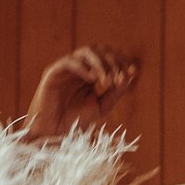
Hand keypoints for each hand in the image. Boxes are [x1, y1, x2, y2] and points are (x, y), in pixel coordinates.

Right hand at [24, 45, 139, 141]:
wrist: (54, 134)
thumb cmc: (75, 121)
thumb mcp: (102, 106)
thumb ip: (115, 92)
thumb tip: (129, 75)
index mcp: (89, 73)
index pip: (107, 57)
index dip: (121, 61)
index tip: (131, 72)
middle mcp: (78, 67)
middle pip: (98, 50)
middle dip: (113, 61)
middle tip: (120, 77)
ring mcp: (65, 68)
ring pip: (85, 52)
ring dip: (101, 63)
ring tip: (106, 81)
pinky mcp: (53, 73)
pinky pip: (69, 62)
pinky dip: (84, 68)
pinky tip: (93, 80)